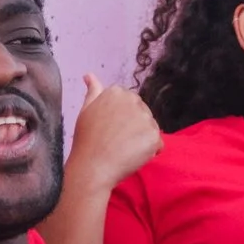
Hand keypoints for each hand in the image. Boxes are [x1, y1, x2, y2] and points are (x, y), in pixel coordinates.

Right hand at [64, 75, 161, 191]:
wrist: (92, 168)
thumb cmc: (86, 141)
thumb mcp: (86, 111)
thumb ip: (93, 91)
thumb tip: (89, 75)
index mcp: (117, 92)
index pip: (129, 103)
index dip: (120, 119)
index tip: (109, 130)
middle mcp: (133, 101)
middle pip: (142, 113)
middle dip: (133, 127)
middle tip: (116, 141)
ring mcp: (146, 118)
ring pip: (150, 128)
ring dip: (141, 139)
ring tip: (123, 150)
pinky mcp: (154, 136)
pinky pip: (158, 144)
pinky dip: (149, 152)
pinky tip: (132, 156)